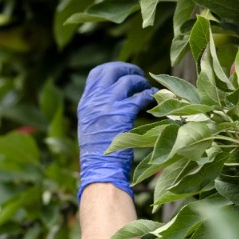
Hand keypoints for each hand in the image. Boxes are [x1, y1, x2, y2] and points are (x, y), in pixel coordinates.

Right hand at [77, 62, 156, 198]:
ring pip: (127, 80)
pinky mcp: (122, 113)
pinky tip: (153, 98)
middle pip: (111, 70)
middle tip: (138, 76)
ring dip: (140, 82)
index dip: (111, 70)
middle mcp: (94, 100)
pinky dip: (148, 95)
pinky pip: (139, 96)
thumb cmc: (97, 155)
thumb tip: (112, 103)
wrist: (100, 169)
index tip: (123, 74)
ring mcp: (107, 105)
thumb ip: (98, 112)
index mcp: (85, 103)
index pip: (96, 74)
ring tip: (147, 88)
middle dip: (128, 69)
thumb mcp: (90, 128)